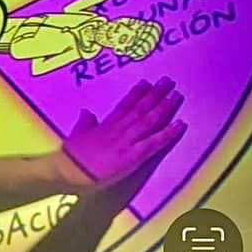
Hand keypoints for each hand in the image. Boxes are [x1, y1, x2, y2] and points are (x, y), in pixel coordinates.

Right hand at [56, 77, 186, 186]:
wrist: (71, 169)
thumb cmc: (72, 155)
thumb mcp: (77, 134)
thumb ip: (85, 122)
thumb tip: (86, 111)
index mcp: (106, 124)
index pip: (125, 105)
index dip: (137, 93)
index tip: (146, 83)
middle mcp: (119, 129)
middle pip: (141, 108)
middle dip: (155, 94)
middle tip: (168, 82)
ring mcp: (127, 141)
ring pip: (149, 120)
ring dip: (164, 107)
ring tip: (176, 95)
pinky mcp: (133, 155)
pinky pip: (154, 142)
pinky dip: (168, 133)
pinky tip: (180, 124)